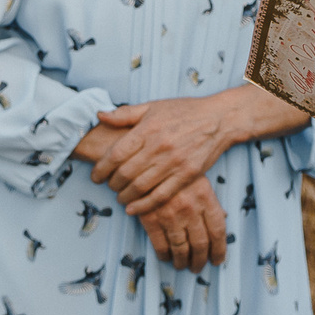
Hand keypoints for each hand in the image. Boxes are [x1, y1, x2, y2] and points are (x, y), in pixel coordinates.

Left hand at [93, 88, 301, 213]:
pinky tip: (134, 208)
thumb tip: (100, 115)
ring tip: (120, 197)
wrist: (218, 119)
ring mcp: (174, 163)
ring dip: (125, 196)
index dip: (101, 168)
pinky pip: (161, 196)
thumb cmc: (184, 111)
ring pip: (141, 187)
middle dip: (112, 184)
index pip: (116, 154)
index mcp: (148, 129)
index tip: (96, 175)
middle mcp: (159, 147)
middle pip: (126, 173)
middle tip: (109, 186)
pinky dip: (144, 205)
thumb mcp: (153, 106)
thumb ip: (125, 114)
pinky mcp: (187, 175)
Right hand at [136, 174, 228, 270]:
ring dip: (182, 261)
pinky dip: (164, 255)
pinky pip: (160, 245)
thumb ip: (211, 200)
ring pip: (180, 248)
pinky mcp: (150, 218)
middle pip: (200, 244)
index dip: (219, 250)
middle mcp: (190, 209)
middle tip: (197, 267)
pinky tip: (166, 257)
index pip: (218, 231)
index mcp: (205, 198)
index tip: (217, 260)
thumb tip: (224, 218)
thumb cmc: (176, 169)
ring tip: (182, 266)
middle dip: (200, 260)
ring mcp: (170, 215)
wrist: (146, 159)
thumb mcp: (199, 179)